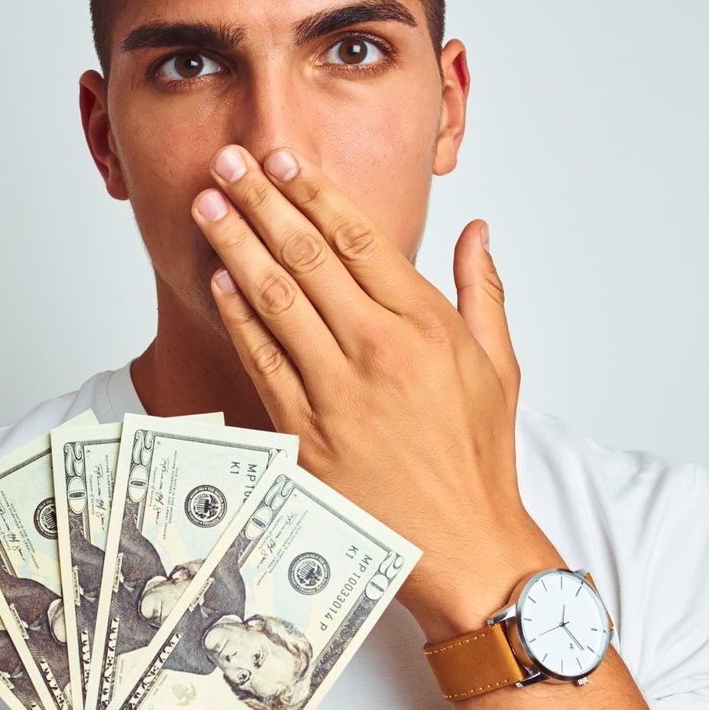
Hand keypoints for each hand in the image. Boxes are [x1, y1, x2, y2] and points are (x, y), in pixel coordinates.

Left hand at [191, 144, 559, 632]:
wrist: (467, 547)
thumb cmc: (479, 458)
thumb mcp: (500, 366)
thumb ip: (483, 291)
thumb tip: (477, 229)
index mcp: (428, 326)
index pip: (361, 239)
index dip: (315, 193)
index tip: (283, 161)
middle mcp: (381, 351)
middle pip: (308, 257)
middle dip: (262, 201)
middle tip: (229, 161)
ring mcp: (339, 393)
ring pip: (276, 300)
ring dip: (236, 245)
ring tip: (209, 205)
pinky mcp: (307, 434)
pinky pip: (262, 361)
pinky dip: (238, 317)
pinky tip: (219, 280)